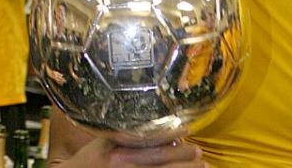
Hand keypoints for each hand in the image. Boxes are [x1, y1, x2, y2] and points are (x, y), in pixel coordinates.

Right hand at [53, 137, 206, 167]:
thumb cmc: (88, 160)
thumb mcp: (104, 142)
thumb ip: (125, 134)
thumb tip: (156, 128)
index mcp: (117, 152)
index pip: (150, 142)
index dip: (171, 136)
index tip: (187, 132)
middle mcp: (124, 167)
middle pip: (160, 162)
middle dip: (184, 158)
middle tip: (199, 153)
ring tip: (203, 167)